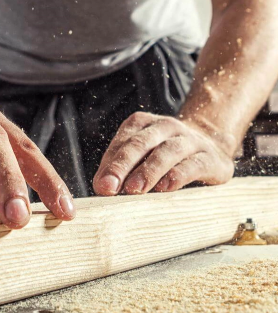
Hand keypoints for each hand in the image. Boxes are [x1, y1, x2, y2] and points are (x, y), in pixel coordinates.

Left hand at [93, 112, 233, 195]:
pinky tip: (165, 188)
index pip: (122, 142)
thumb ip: (121, 167)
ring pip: (166, 152)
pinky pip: (192, 165)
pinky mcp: (210, 158)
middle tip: (109, 187)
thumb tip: (101, 187)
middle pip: (139, 144)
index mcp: (142, 123)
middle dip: (121, 166)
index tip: (101, 185)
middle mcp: (165, 126)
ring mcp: (189, 140)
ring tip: (134, 189)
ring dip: (148, 171)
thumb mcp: (142, 155)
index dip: (110, 164)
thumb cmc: (165, 156)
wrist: (212, 146)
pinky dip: (177, 176)